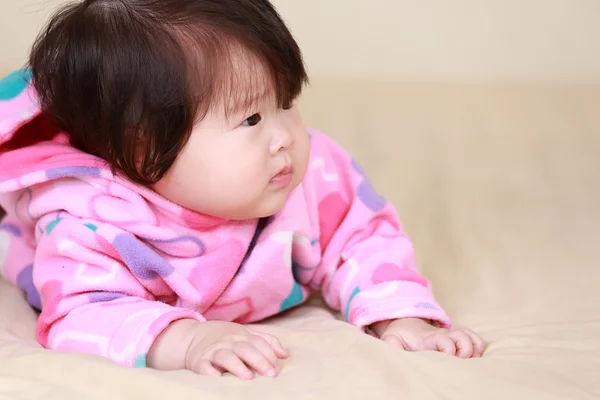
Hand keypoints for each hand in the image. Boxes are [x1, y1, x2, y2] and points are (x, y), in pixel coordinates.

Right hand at [147, 319, 287, 379]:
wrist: (192, 336)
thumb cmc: (226, 339)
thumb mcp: (246, 334)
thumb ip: (266, 341)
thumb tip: (285, 355)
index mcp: (242, 336)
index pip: (259, 343)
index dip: (269, 354)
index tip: (277, 368)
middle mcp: (229, 342)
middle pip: (245, 349)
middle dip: (259, 360)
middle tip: (270, 374)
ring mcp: (214, 351)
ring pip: (226, 356)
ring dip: (237, 366)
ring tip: (248, 377)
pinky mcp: (199, 361)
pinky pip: (204, 366)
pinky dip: (209, 372)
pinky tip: (217, 378)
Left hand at [371, 318, 484, 357]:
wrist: (405, 323)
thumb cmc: (399, 336)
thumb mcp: (391, 339)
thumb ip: (392, 345)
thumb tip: (396, 353)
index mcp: (429, 339)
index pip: (445, 341)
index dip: (449, 349)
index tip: (446, 358)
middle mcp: (444, 336)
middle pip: (464, 337)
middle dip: (466, 350)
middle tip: (458, 363)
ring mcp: (452, 337)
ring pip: (472, 338)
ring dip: (475, 349)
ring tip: (467, 362)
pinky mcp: (457, 340)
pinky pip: (475, 339)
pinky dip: (478, 347)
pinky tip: (472, 358)